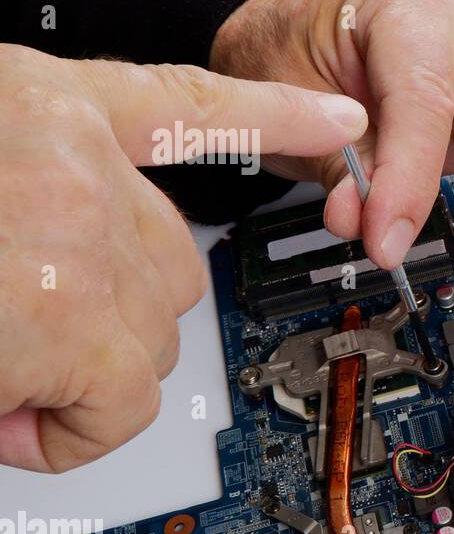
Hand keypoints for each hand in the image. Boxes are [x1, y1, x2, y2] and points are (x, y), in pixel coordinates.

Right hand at [0, 45, 367, 471]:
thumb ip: (27, 194)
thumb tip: (55, 273)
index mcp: (37, 103)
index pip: (185, 105)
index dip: (271, 113)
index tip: (340, 116)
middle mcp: (72, 154)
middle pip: (166, 256)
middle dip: (106, 313)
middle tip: (13, 339)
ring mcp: (78, 232)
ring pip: (151, 330)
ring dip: (83, 370)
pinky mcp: (71, 319)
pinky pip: (125, 398)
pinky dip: (76, 430)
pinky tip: (9, 421)